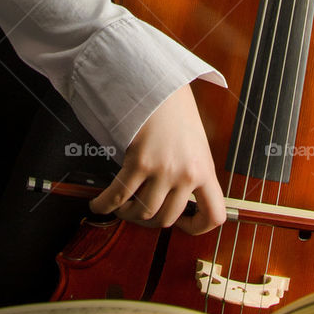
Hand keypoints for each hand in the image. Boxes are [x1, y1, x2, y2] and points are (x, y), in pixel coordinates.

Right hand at [88, 84, 226, 234]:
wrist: (158, 85)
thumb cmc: (175, 111)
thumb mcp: (195, 144)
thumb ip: (191, 170)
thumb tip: (177, 198)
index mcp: (205, 169)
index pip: (214, 214)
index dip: (198, 227)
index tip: (183, 225)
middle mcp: (187, 174)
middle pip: (167, 218)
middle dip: (150, 220)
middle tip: (139, 212)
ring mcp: (164, 170)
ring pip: (143, 212)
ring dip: (127, 214)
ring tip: (121, 207)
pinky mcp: (140, 162)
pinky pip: (119, 196)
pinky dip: (105, 204)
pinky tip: (99, 204)